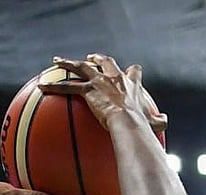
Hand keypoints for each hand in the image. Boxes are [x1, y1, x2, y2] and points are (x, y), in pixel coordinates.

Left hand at [44, 55, 167, 135]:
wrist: (130, 122)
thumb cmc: (142, 126)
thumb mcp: (154, 124)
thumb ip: (158, 123)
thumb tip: (164, 126)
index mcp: (132, 85)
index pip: (133, 73)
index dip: (131, 72)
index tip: (130, 71)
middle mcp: (116, 78)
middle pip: (106, 62)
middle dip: (98, 58)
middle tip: (91, 57)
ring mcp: (101, 81)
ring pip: (82, 67)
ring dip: (69, 64)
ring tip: (58, 62)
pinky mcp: (90, 90)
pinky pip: (68, 87)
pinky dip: (54, 86)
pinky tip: (42, 86)